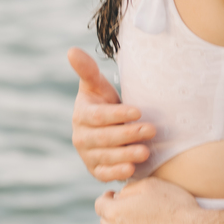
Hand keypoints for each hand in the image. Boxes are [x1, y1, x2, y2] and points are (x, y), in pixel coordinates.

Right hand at [69, 46, 155, 181]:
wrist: (109, 128)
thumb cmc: (105, 103)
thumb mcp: (98, 86)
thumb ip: (87, 70)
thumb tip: (71, 50)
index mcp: (81, 115)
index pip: (98, 116)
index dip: (118, 114)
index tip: (139, 112)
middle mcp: (81, 137)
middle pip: (104, 137)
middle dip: (129, 134)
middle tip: (152, 130)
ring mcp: (88, 156)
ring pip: (107, 156)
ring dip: (126, 154)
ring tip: (146, 152)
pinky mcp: (96, 171)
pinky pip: (105, 174)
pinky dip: (117, 173)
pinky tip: (132, 170)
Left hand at [96, 177, 206, 223]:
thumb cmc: (179, 209)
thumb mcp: (154, 185)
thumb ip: (129, 188)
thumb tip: (117, 196)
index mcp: (116, 212)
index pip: (101, 204)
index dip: (108, 200)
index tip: (115, 200)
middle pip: (105, 223)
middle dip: (116, 218)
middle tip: (135, 218)